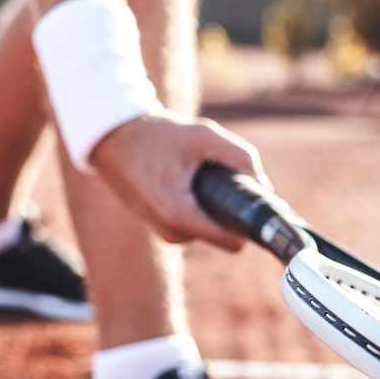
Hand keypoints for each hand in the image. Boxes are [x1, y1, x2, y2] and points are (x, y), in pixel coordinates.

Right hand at [90, 114, 270, 247]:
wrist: (114, 139)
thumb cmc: (158, 136)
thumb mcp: (204, 136)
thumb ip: (241, 157)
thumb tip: (265, 186)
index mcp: (180, 215)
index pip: (233, 243)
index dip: (251, 227)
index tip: (259, 208)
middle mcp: (172, 233)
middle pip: (225, 236)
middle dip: (231, 211)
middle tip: (226, 179)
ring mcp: (165, 233)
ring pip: (211, 229)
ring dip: (215, 207)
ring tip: (202, 176)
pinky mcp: (162, 228)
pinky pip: (196, 225)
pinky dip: (201, 207)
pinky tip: (193, 184)